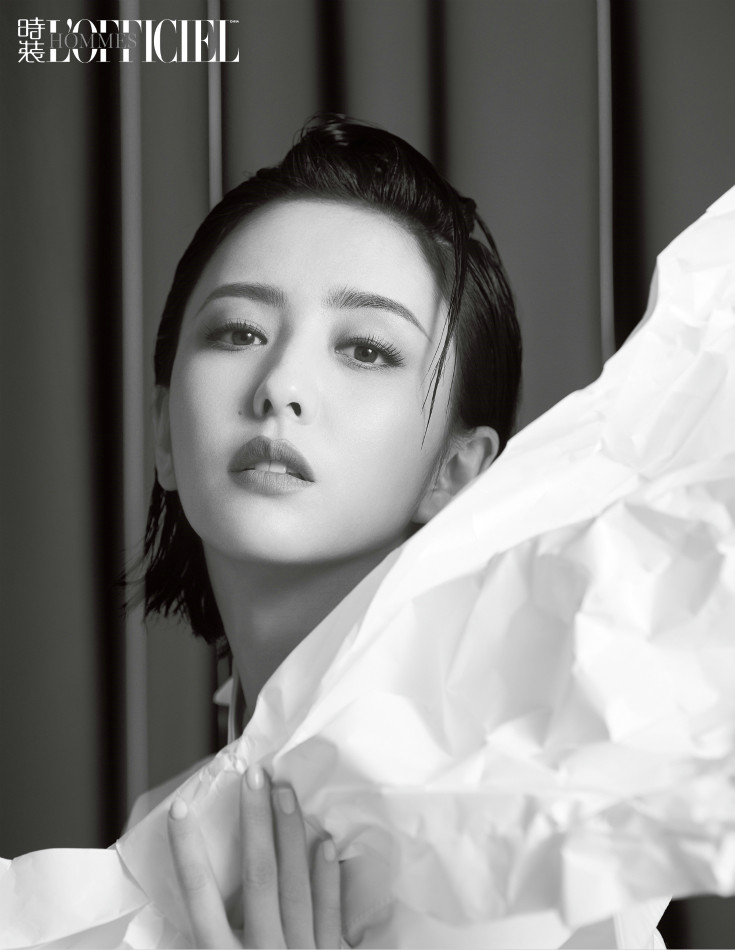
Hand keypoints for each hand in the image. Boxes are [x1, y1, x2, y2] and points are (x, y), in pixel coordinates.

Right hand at [168, 766, 340, 947]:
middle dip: (256, 821)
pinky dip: (327, 879)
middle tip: (255, 777)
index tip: (180, 809)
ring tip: (286, 794)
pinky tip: (326, 845)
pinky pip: (330, 915)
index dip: (187, 850)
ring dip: (290, 835)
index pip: (199, 896)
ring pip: (295, 886)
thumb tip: (198, 893)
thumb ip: (206, 936)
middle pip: (258, 876)